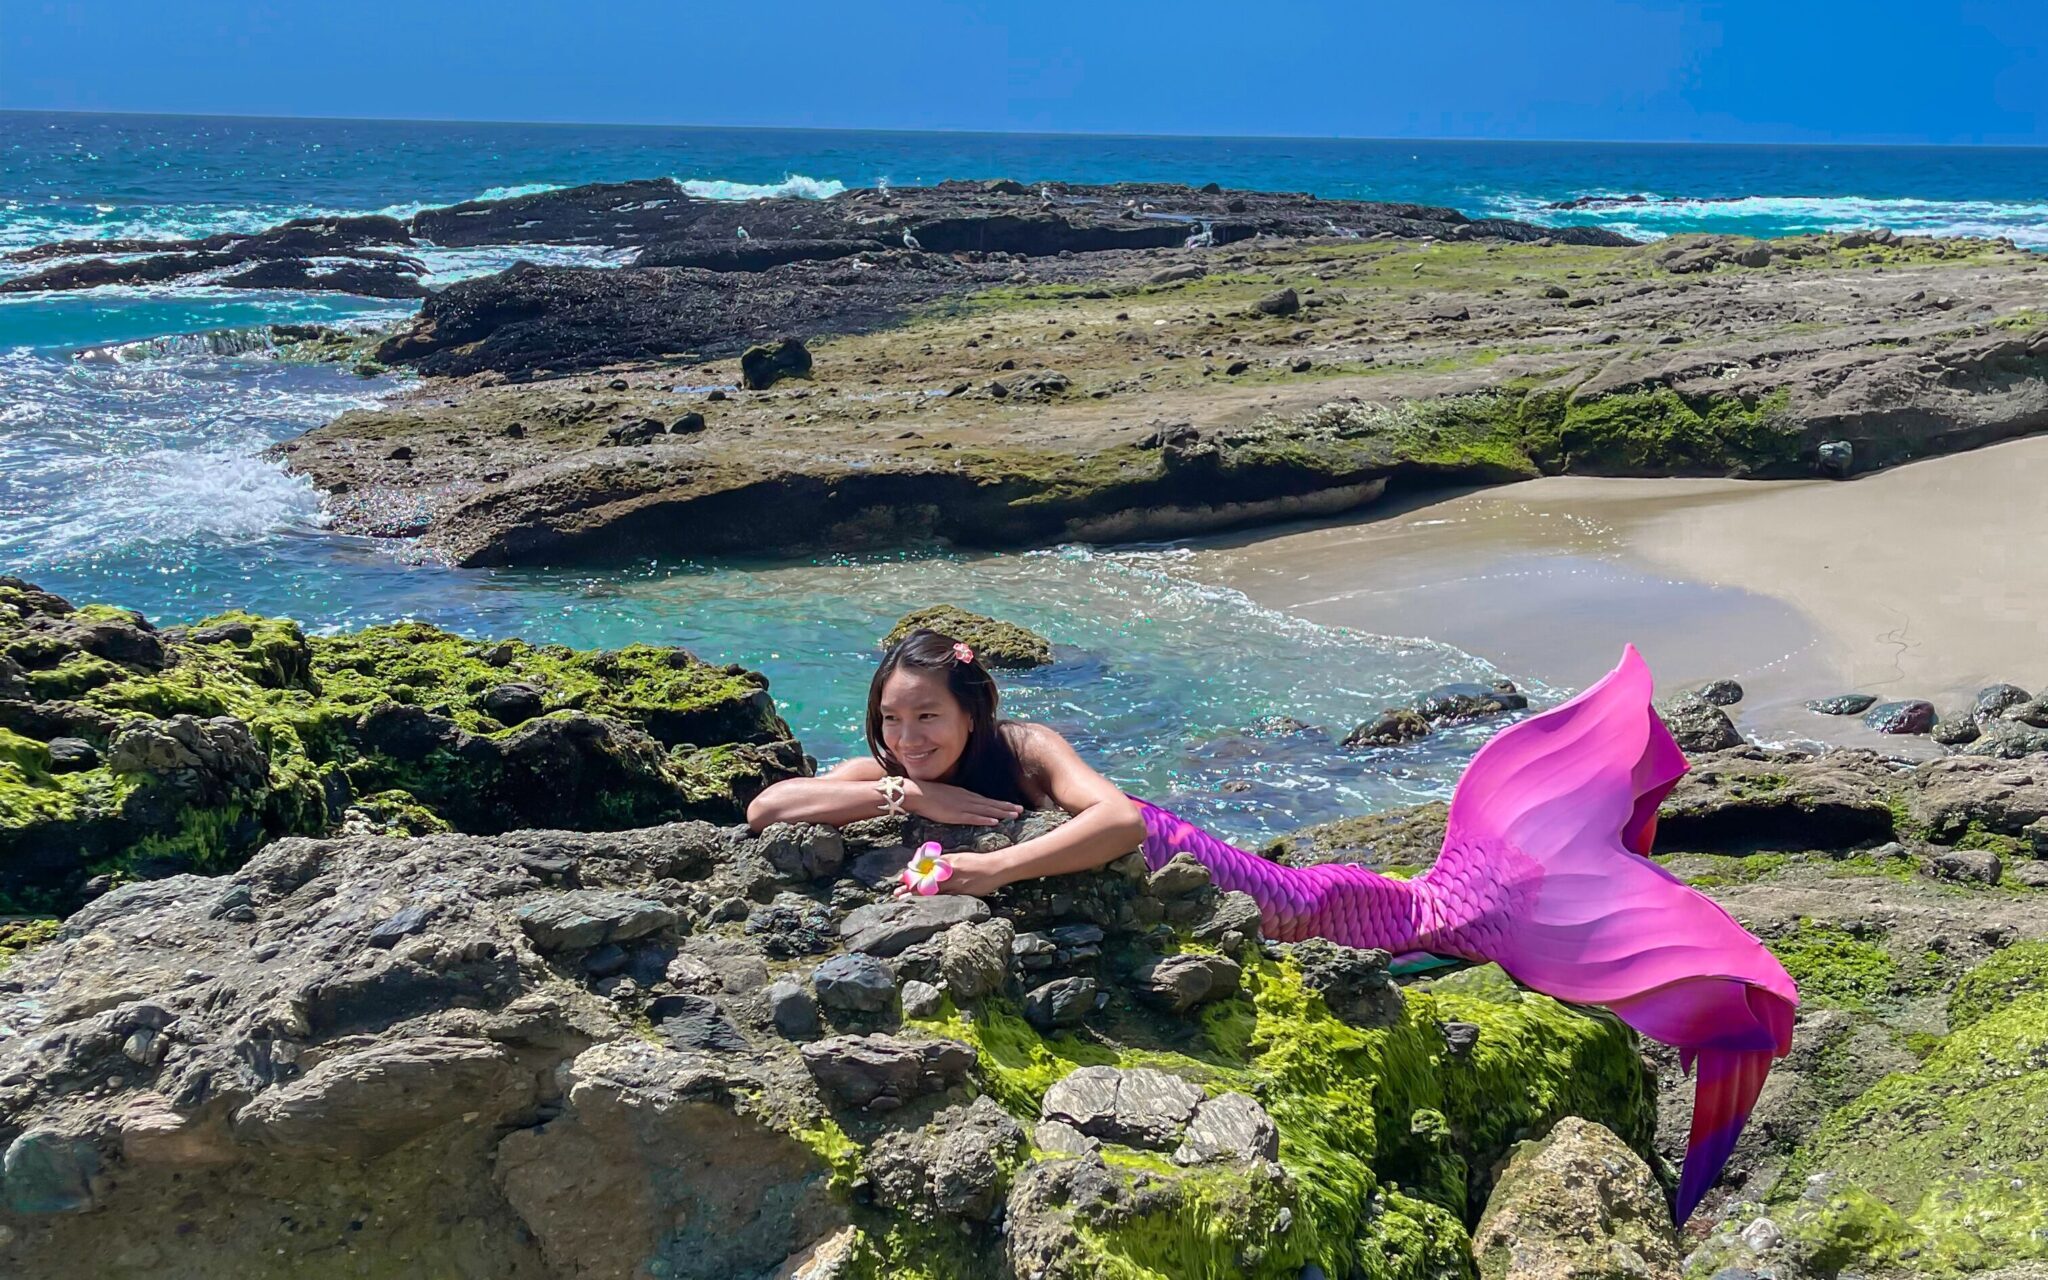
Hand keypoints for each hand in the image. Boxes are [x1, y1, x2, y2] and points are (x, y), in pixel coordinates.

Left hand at [892, 850, 1011, 899]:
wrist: (996, 867)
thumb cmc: (976, 862)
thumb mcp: (958, 857)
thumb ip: (944, 863)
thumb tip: (930, 866)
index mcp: (947, 862)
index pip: (925, 869)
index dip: (913, 876)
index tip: (902, 880)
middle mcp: (949, 872)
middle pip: (926, 881)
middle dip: (910, 888)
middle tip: (897, 893)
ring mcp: (956, 884)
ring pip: (933, 891)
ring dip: (918, 897)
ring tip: (905, 900)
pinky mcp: (963, 893)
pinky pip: (946, 899)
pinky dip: (934, 902)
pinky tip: (926, 906)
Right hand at [905, 780, 1023, 826]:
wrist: (918, 793)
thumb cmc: (929, 795)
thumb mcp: (947, 796)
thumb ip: (956, 801)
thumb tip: (962, 806)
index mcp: (965, 795)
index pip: (987, 801)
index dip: (1000, 804)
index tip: (1012, 806)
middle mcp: (967, 799)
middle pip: (991, 804)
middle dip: (1006, 807)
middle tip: (1021, 810)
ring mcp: (963, 806)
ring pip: (986, 810)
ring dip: (1001, 813)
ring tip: (1015, 815)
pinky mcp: (956, 814)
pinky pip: (973, 818)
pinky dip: (985, 819)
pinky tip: (995, 821)